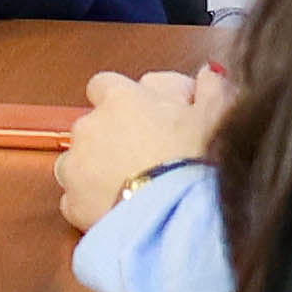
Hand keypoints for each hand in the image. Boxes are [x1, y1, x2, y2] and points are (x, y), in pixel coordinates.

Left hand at [56, 65, 221, 231]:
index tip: (146, 115)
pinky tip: (120, 208)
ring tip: (134, 185)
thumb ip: (210, 86)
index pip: (106, 84)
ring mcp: (75, 165)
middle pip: (93, 124)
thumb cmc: (197, 162)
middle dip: (114, 137)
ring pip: (79, 160)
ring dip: (97, 169)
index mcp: (120, 98)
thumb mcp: (218, 115)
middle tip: (150, 155)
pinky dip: (93, 203)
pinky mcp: (73, 203)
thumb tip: (208, 73)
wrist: (178, 218)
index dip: (125, 100)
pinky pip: (76, 199)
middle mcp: (89, 126)